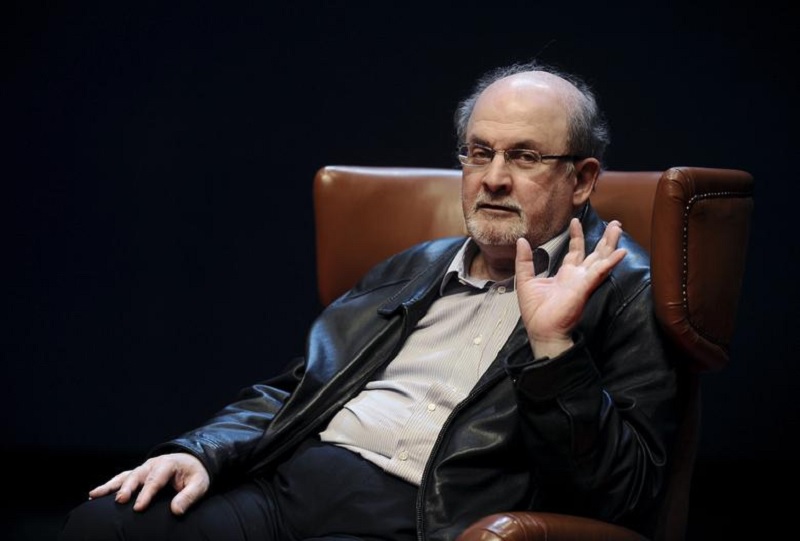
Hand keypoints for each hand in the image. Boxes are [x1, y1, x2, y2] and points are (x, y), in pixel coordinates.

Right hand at [88, 452, 209, 514]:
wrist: (192, 461)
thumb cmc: (195, 474)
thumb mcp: (199, 484)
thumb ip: (189, 496)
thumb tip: (176, 511)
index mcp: (168, 464)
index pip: (156, 480)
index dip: (147, 494)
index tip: (138, 508)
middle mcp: (153, 464)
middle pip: (137, 476)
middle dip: (127, 488)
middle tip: (120, 501)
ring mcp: (143, 468)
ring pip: (125, 476)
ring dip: (110, 485)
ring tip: (94, 494)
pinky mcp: (138, 474)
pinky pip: (121, 478)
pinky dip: (109, 485)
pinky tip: (94, 494)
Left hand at [515, 218, 626, 357]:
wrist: (541, 331)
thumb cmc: (535, 311)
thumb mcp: (525, 281)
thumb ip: (524, 261)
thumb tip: (521, 241)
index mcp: (565, 274)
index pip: (575, 251)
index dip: (576, 236)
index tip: (575, 221)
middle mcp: (578, 276)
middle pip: (595, 253)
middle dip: (605, 238)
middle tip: (615, 223)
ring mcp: (583, 282)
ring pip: (601, 259)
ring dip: (610, 244)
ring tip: (618, 228)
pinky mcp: (584, 288)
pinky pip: (599, 273)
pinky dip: (610, 262)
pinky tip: (621, 252)